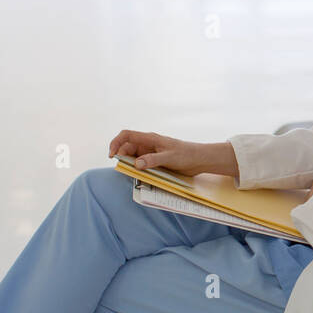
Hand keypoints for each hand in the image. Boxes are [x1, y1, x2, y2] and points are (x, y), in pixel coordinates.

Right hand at [108, 130, 237, 176]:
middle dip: (123, 158)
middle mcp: (148, 144)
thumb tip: (136, 164)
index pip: (126, 135)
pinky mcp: (154, 161)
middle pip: (127, 148)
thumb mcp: (169, 158)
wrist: (200, 160)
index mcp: (149, 139)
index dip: (115, 143)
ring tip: (133, 174)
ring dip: (130, 165)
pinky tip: (141, 176)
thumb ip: (152, 160)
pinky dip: (138, 170)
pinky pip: (141, 164)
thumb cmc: (186, 155)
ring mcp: (151, 153)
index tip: (113, 156)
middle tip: (126, 170)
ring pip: (133, 157)